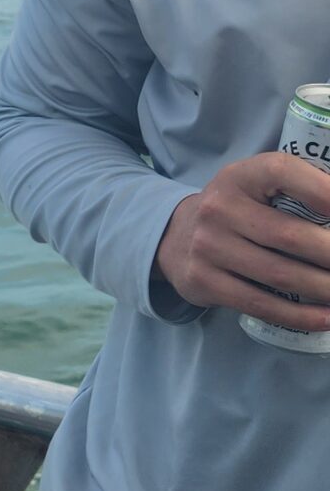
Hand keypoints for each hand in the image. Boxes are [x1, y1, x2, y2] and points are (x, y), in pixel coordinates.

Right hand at [154, 154, 329, 332]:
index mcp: (239, 176)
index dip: (322, 190)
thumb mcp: (255, 185)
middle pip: (290, 236)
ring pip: (280, 275)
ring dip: (325, 289)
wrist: (175, 237)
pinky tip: (327, 318)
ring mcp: (208, 248)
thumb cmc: (236, 210)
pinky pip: (260, 304)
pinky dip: (300, 316)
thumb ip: (297, 189)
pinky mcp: (204, 282)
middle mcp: (218, 209)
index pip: (282, 172)